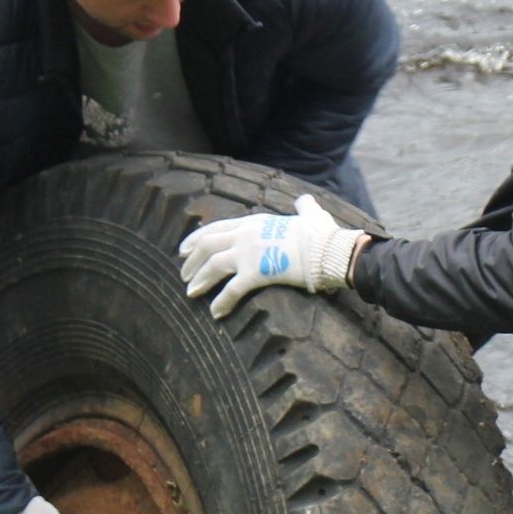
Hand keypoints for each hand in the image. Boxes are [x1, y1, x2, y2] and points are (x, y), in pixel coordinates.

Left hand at [177, 193, 364, 319]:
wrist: (329, 249)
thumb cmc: (323, 233)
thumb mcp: (311, 214)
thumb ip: (303, 206)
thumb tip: (305, 200)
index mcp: (254, 221)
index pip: (216, 227)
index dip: (196, 239)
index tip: (183, 249)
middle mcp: (245, 235)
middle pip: (207, 246)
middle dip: (191, 261)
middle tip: (183, 275)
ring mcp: (249, 253)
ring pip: (213, 266)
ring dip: (199, 280)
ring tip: (190, 293)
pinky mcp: (256, 273)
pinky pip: (231, 290)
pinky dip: (221, 302)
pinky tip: (215, 313)